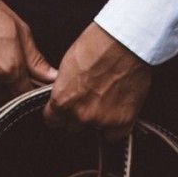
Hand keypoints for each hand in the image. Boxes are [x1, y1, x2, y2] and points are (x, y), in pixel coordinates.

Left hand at [45, 23, 150, 140]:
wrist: (125, 41)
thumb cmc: (97, 44)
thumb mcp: (68, 65)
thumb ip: (64, 88)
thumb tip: (66, 96)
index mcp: (62, 100)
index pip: (52, 121)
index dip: (59, 116)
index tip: (64, 113)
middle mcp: (80, 114)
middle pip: (73, 127)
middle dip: (78, 118)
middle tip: (90, 101)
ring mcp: (102, 120)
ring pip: (95, 130)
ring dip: (98, 120)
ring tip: (107, 98)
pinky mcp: (122, 121)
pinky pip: (115, 135)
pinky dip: (117, 126)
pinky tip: (119, 110)